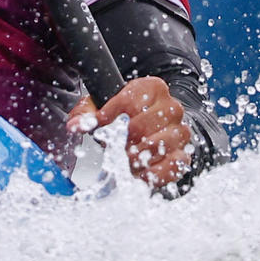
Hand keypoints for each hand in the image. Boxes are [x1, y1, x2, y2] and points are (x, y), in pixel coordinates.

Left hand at [71, 75, 197, 193]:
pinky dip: (153, 173)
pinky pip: (172, 165)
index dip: (110, 114)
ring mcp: (180, 131)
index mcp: (153, 88)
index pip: (130, 100)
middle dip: (123, 139)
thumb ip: (87, 114)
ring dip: (136, 156)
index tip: (101, 123)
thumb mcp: (105, 108)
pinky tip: (140, 172)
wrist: (155, 130)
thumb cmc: (127, 116)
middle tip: (115, 145)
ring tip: (126, 158)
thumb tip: (75, 126)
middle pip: (142, 125)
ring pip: (158, 145)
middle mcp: (171, 107)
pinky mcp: (184, 155)